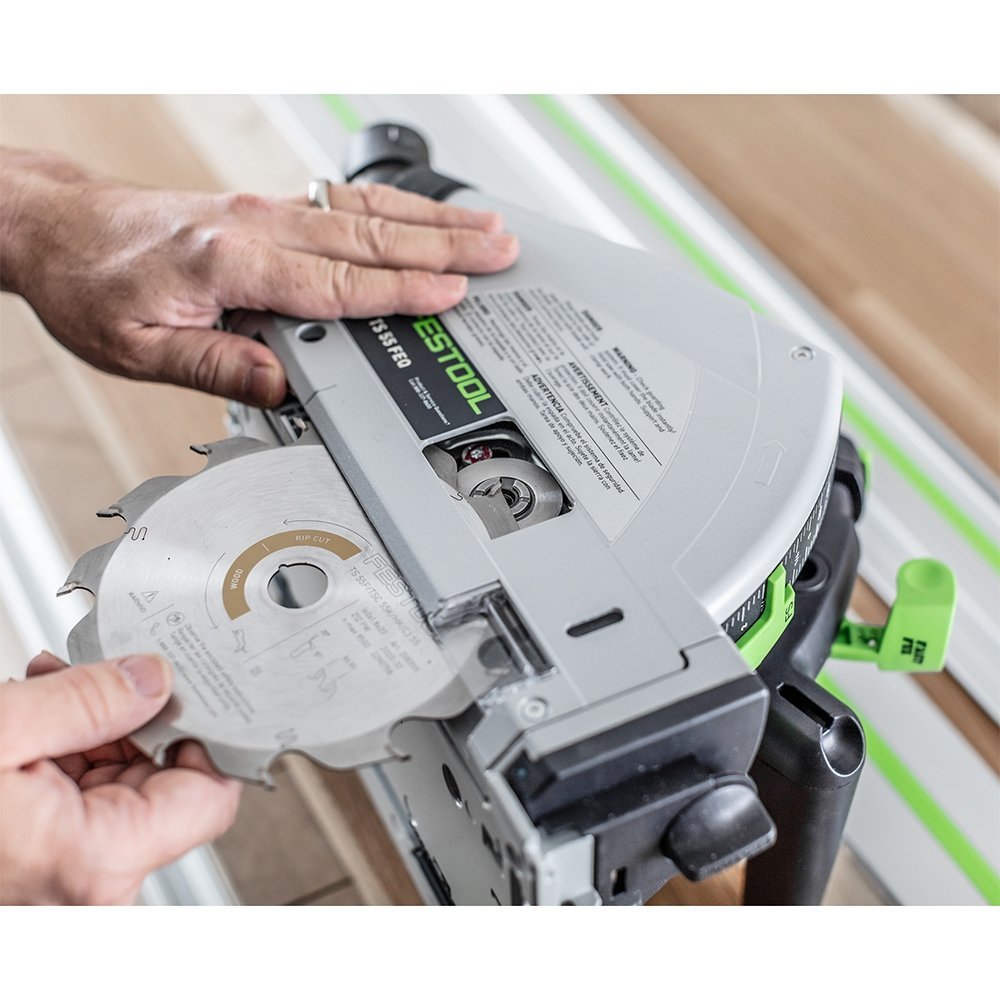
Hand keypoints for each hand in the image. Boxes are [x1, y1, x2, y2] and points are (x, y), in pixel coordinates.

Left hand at [0, 149, 518, 408]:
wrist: (57, 231)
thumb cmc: (92, 286)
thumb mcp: (140, 349)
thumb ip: (218, 368)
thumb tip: (284, 387)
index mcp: (231, 261)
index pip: (336, 283)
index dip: (401, 290)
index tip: (454, 293)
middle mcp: (257, 225)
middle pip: (370, 235)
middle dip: (444, 243)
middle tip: (501, 249)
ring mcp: (265, 210)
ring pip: (365, 213)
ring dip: (432, 220)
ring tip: (487, 226)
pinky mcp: (266, 209)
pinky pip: (344, 206)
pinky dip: (395, 211)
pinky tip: (425, 217)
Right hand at [0, 651, 240, 903]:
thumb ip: (88, 701)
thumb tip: (157, 679)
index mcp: (94, 860)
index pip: (213, 798)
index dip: (211, 735)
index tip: (196, 691)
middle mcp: (89, 884)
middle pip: (165, 784)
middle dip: (135, 721)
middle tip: (100, 677)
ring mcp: (65, 877)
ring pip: (121, 786)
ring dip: (96, 729)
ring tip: (52, 690)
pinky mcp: (41, 863)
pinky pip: (82, 799)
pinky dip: (68, 751)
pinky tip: (40, 716)